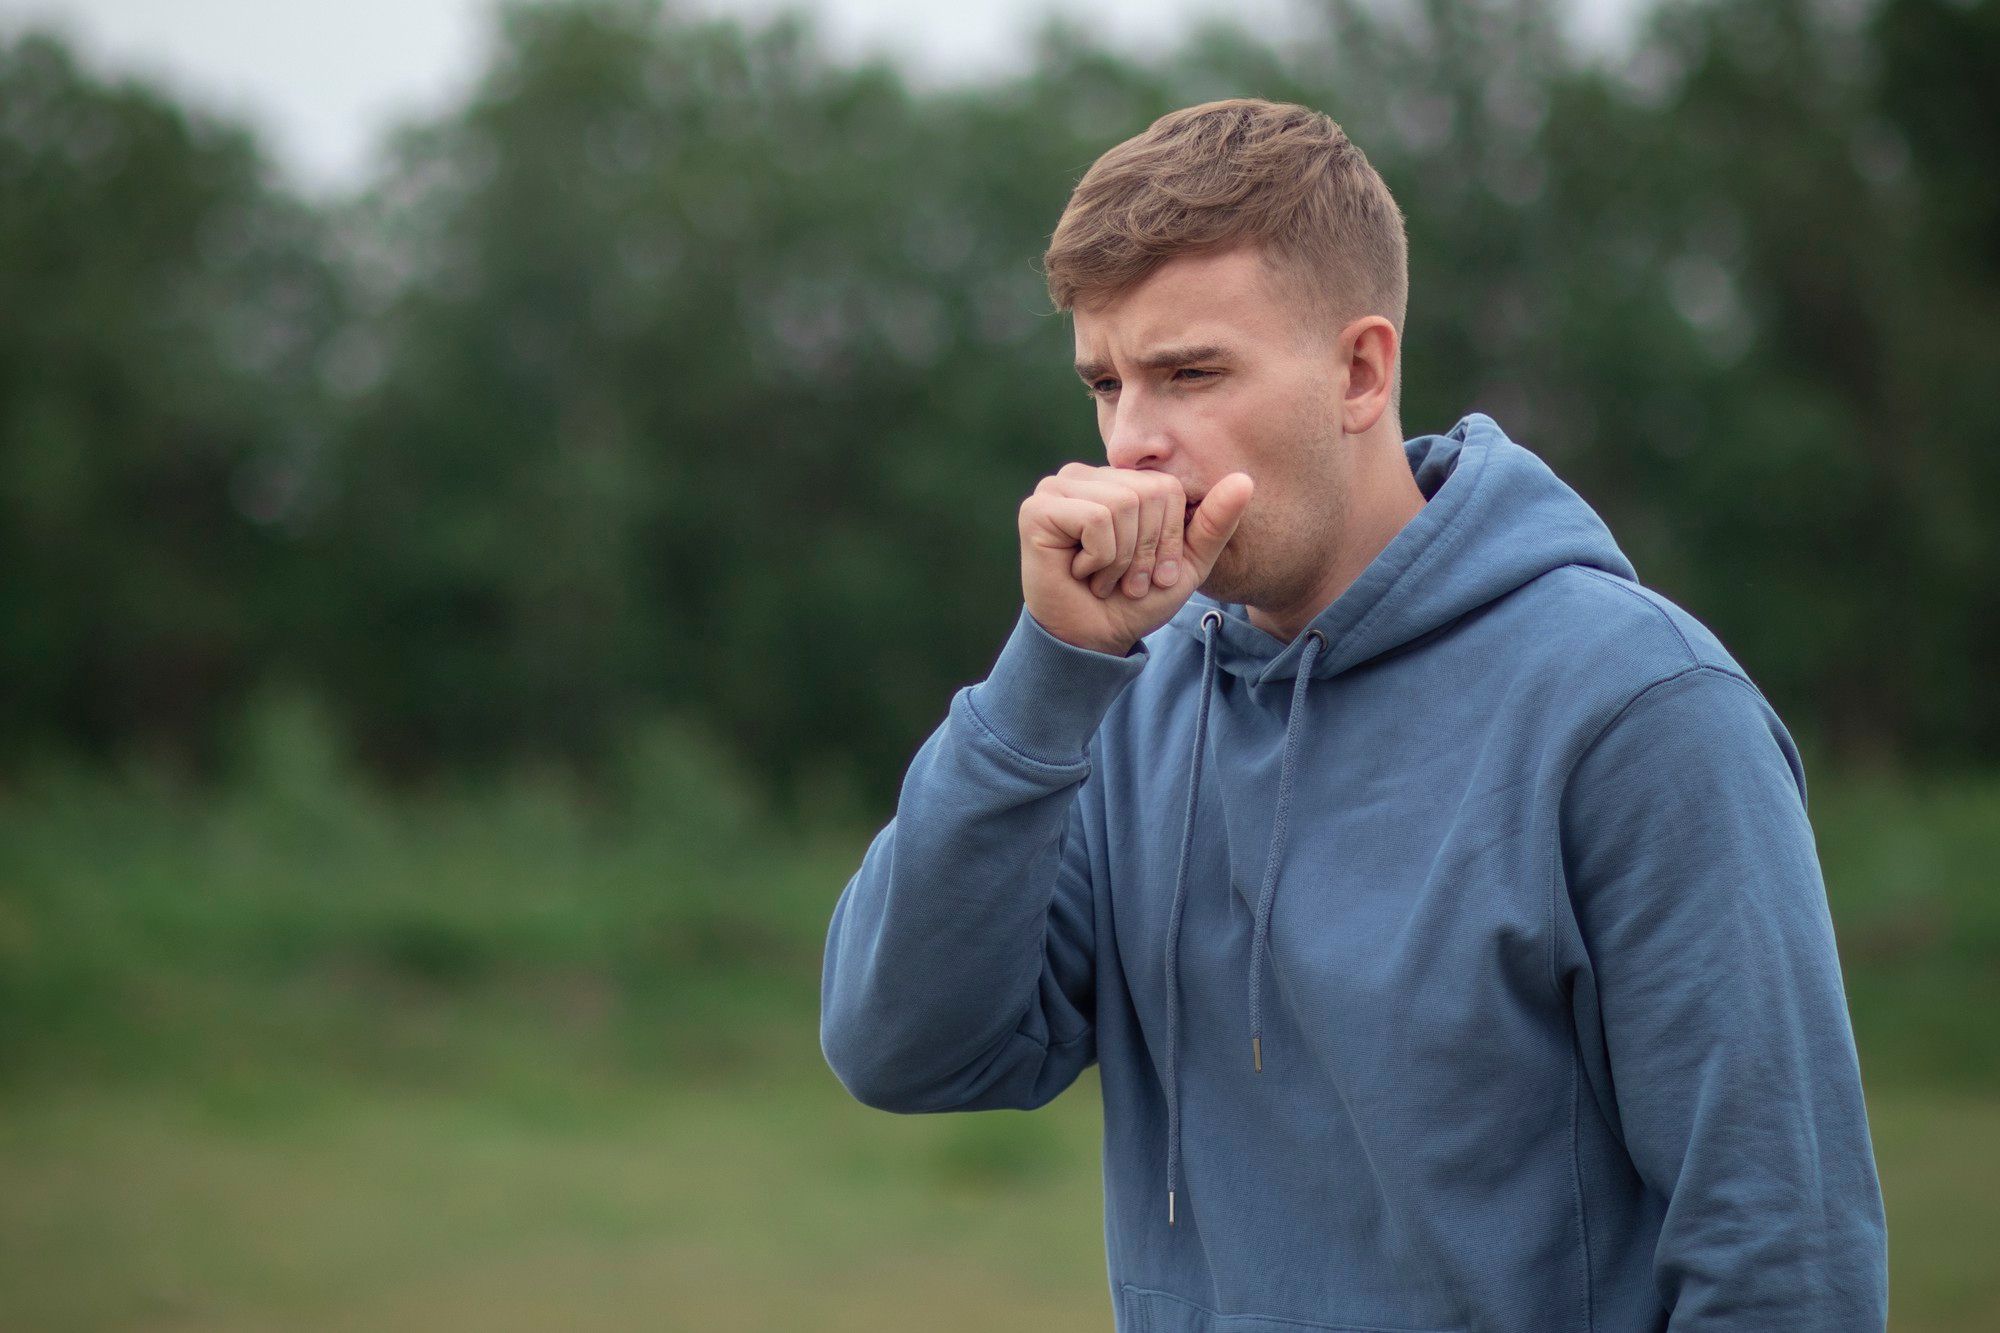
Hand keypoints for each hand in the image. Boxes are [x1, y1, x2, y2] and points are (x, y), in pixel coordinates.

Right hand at [1017, 463, 1253, 654]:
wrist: (1093, 640)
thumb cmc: (1134, 601)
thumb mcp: (1185, 563)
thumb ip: (1214, 522)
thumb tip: (1245, 480)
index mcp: (1117, 481)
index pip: (1167, 488)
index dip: (1168, 538)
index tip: (1149, 573)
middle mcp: (1085, 476)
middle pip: (1147, 494)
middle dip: (1145, 551)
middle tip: (1123, 580)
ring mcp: (1057, 488)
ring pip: (1122, 505)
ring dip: (1121, 559)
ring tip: (1101, 578)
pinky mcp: (1037, 509)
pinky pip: (1096, 519)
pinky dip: (1100, 558)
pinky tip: (1080, 572)